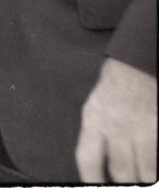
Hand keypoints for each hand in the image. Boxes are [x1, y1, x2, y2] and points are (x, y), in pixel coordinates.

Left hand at [76, 58, 156, 181]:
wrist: (135, 66)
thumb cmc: (111, 93)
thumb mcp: (93, 111)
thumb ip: (95, 140)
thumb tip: (99, 173)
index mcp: (94, 121)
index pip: (88, 160)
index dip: (93, 182)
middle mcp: (117, 125)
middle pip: (121, 171)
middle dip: (126, 185)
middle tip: (127, 183)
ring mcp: (144, 126)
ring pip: (147, 170)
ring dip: (146, 179)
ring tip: (143, 179)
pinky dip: (156, 167)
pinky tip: (151, 170)